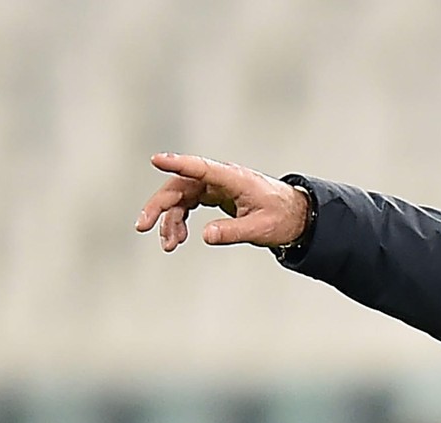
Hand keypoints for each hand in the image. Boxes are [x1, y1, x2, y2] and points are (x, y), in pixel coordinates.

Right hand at [135, 153, 307, 251]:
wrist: (297, 216)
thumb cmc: (282, 217)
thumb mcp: (260, 229)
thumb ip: (232, 231)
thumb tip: (205, 236)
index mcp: (233, 179)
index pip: (200, 167)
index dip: (177, 163)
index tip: (156, 160)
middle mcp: (221, 179)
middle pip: (180, 185)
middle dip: (160, 206)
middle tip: (144, 226)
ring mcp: (216, 186)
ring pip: (181, 197)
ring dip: (170, 220)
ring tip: (168, 244)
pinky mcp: (215, 196)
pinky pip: (189, 204)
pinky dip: (180, 220)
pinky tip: (177, 238)